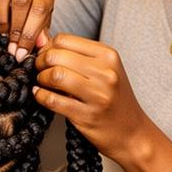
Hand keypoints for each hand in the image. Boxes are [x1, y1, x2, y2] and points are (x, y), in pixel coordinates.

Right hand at [0, 0, 54, 59]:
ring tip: (1, 36)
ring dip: (0, 21)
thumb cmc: (26, 12)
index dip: (30, 34)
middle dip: (15, 29)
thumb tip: (41, 44)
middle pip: (21, 0)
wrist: (4, 0)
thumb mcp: (38, 22)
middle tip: (11, 47)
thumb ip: (41, 32)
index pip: (40, 8)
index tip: (22, 53)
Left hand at [34, 34, 151, 162]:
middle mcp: (105, 73)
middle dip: (40, 62)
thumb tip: (41, 39)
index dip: (48, 47)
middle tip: (39, 70)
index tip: (45, 56)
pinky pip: (53, 100)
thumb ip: (76, 54)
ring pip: (55, 75)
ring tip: (42, 83)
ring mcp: (97, 95)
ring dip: (41, 79)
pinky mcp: (87, 115)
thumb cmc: (114, 99)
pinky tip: (41, 95)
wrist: (132, 133)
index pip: (65, 39)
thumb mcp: (104, 70)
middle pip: (56, 55)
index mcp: (108, 56)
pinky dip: (41, 96)